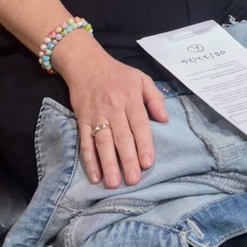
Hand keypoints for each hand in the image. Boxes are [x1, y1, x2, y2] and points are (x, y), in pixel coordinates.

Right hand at [62, 48, 168, 188]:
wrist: (85, 63)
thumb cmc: (117, 73)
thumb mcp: (141, 78)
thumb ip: (155, 97)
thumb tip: (165, 119)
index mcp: (130, 98)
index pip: (139, 124)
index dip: (143, 144)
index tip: (147, 163)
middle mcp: (113, 107)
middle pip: (121, 137)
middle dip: (128, 160)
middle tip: (133, 180)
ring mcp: (96, 115)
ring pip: (103, 142)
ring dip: (108, 163)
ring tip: (113, 183)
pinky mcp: (82, 120)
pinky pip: (85, 142)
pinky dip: (89, 160)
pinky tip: (94, 175)